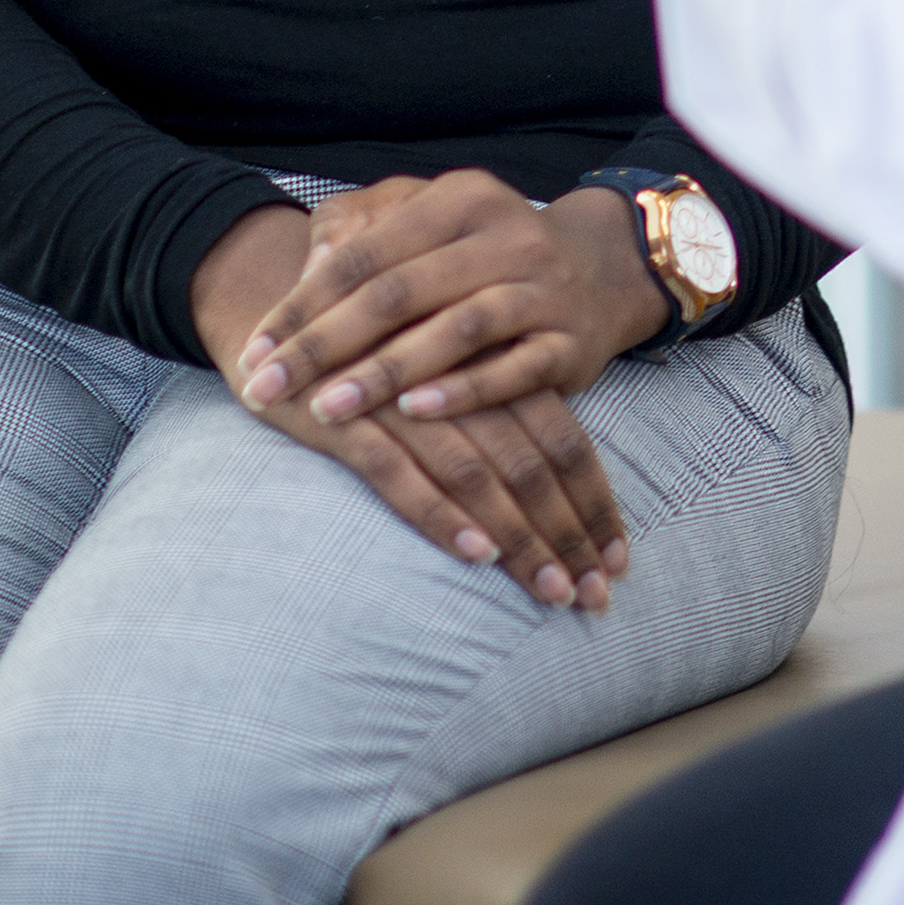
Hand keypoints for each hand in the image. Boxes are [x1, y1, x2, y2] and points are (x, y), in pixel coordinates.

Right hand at [189, 199, 628, 613]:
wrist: (282, 309)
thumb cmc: (379, 351)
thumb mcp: (449, 375)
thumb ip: (500, 416)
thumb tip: (558, 494)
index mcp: (494, 366)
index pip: (565, 438)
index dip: (593, 500)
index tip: (620, 557)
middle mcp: (460, 381)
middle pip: (535, 463)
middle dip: (569, 535)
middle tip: (597, 595)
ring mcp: (404, 400)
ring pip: (479, 475)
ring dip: (521, 540)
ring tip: (554, 591)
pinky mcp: (346, 420)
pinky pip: (401, 475)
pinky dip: (442, 514)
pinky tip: (479, 553)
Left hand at [235, 169, 669, 429]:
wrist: (599, 269)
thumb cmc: (482, 251)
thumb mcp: (426, 219)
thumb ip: (360, 231)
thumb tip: (307, 271)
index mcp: (459, 198)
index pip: (364, 252)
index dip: (301, 304)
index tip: (252, 352)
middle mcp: (505, 236)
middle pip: (399, 292)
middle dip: (324, 345)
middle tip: (267, 390)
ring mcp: (543, 290)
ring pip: (456, 329)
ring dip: (384, 372)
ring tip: (326, 408)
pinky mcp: (571, 343)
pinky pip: (514, 370)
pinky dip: (464, 391)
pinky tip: (415, 412)